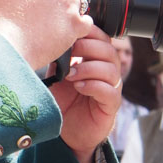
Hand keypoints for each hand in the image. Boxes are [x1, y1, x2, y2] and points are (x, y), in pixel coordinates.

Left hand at [50, 28, 120, 159]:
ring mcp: (111, 88)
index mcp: (95, 59)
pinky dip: (94, 86)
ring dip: (89, 68)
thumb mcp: (57, 74)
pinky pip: (110, 91)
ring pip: (111, 69)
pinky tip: (80, 87)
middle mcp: (106, 71)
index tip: (72, 32)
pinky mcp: (111, 105)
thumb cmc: (64, 99)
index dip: (90, 32)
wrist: (67, 131)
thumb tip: (51, 38)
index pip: (101, 38)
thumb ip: (59, 57)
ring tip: (71, 75)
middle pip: (109, 50)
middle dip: (89, 47)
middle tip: (71, 51)